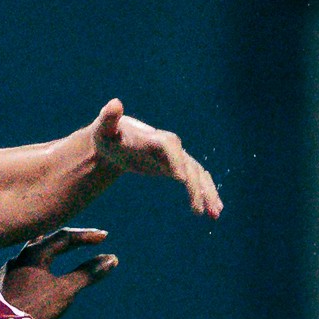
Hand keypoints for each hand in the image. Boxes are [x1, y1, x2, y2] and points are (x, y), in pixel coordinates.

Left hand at [0, 227, 117, 318]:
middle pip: (46, 239)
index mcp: (35, 253)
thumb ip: (87, 273)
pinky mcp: (4, 285)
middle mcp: (19, 257)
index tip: (104, 237)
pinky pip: (25, 267)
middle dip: (67, 238)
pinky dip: (39, 265)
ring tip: (59, 249)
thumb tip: (111, 259)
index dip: (86, 236)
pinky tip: (37, 273)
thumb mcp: (65, 290)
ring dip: (49, 249)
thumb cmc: (35, 306)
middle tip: (85, 238)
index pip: (64, 237)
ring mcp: (10, 270)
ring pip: (32, 252)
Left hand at [88, 99, 222, 218]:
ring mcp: (176, 158)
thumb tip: (115, 103)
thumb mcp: (104, 129)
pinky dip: (206, 195)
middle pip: (188, 165)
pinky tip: (212, 214)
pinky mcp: (178, 168)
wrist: (117, 140)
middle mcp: (170, 147)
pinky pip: (196, 181)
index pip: (169, 147)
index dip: (176, 161)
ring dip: (208, 193)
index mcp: (153, 138)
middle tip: (198, 209)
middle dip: (195, 186)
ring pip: (198, 175)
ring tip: (214, 215)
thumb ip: (108, 117)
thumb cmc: (108, 136)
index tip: (181, 180)